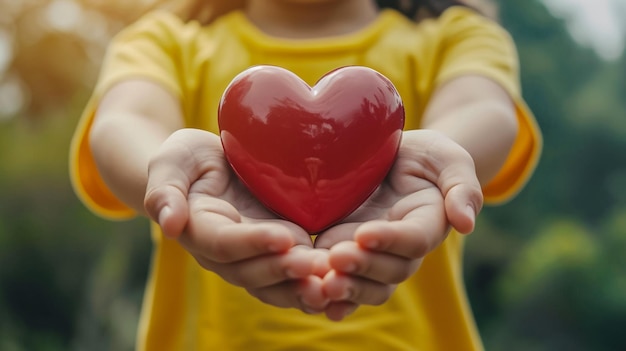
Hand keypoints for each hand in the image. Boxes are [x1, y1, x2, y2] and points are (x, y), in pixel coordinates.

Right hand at [143, 128, 328, 311]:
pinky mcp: (277, 253)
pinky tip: (341, 285)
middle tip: (316, 266)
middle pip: (252, 271)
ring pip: (275, 283)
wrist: (213, 165)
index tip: (283, 238)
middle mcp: (226, 254)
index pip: (224, 243)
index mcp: (199, 230)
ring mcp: (253, 257)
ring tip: (333, 285)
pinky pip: (293, 278)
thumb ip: (165, 190)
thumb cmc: (190, 158)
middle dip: (284, 270)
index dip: (252, 243)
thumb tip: (169, 225)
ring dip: (302, 287)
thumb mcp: (173, 160)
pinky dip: (314, 284)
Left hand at [314, 130, 482, 320]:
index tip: (366, 234)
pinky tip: (307, 296)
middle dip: (362, 269)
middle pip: (388, 271)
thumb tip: (466, 224)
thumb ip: (462, 186)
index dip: (391, 240)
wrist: (390, 155)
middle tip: (335, 261)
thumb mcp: (448, 158)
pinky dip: (326, 293)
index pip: (414, 240)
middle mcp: (400, 248)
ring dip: (343, 288)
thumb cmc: (424, 155)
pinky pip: (339, 279)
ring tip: (318, 285)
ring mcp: (372, 253)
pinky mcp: (344, 249)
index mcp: (427, 223)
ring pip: (364, 284)